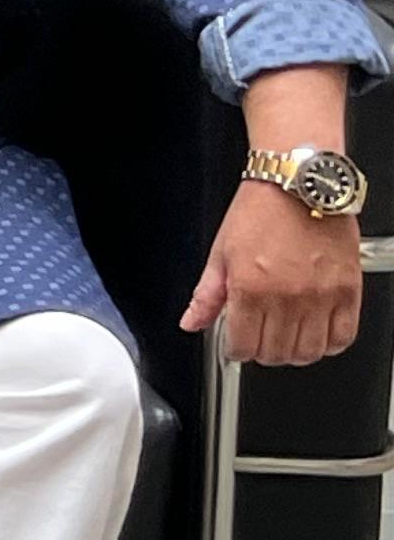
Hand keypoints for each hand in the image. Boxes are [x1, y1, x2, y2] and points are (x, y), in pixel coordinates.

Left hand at [186, 185, 367, 367]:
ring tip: (286, 338)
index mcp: (250, 288)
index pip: (243, 346)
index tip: (236, 344)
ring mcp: (320, 297)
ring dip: (294, 353)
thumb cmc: (260, 212)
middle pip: (275, 354)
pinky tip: (317, 335)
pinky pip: (343, 337)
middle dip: (262, 353)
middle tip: (260, 339)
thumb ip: (206, 294)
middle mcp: (286, 297)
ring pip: (309, 353)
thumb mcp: (221, 251)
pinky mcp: (348, 292)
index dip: (236, 351)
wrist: (298, 186)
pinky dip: (329, 344)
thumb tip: (191, 322)